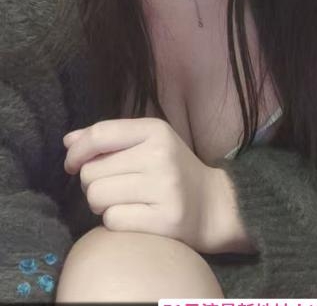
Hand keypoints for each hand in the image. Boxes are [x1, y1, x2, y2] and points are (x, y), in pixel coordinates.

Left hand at [62, 117, 228, 253]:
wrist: (213, 204)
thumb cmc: (171, 170)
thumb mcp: (147, 142)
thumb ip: (108, 139)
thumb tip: (68, 140)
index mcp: (155, 130)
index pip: (100, 134)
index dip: (76, 151)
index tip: (71, 164)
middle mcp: (160, 155)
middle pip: (91, 171)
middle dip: (91, 182)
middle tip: (111, 186)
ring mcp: (164, 188)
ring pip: (97, 197)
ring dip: (100, 204)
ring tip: (120, 201)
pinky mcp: (165, 220)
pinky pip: (112, 221)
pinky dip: (115, 221)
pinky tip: (133, 216)